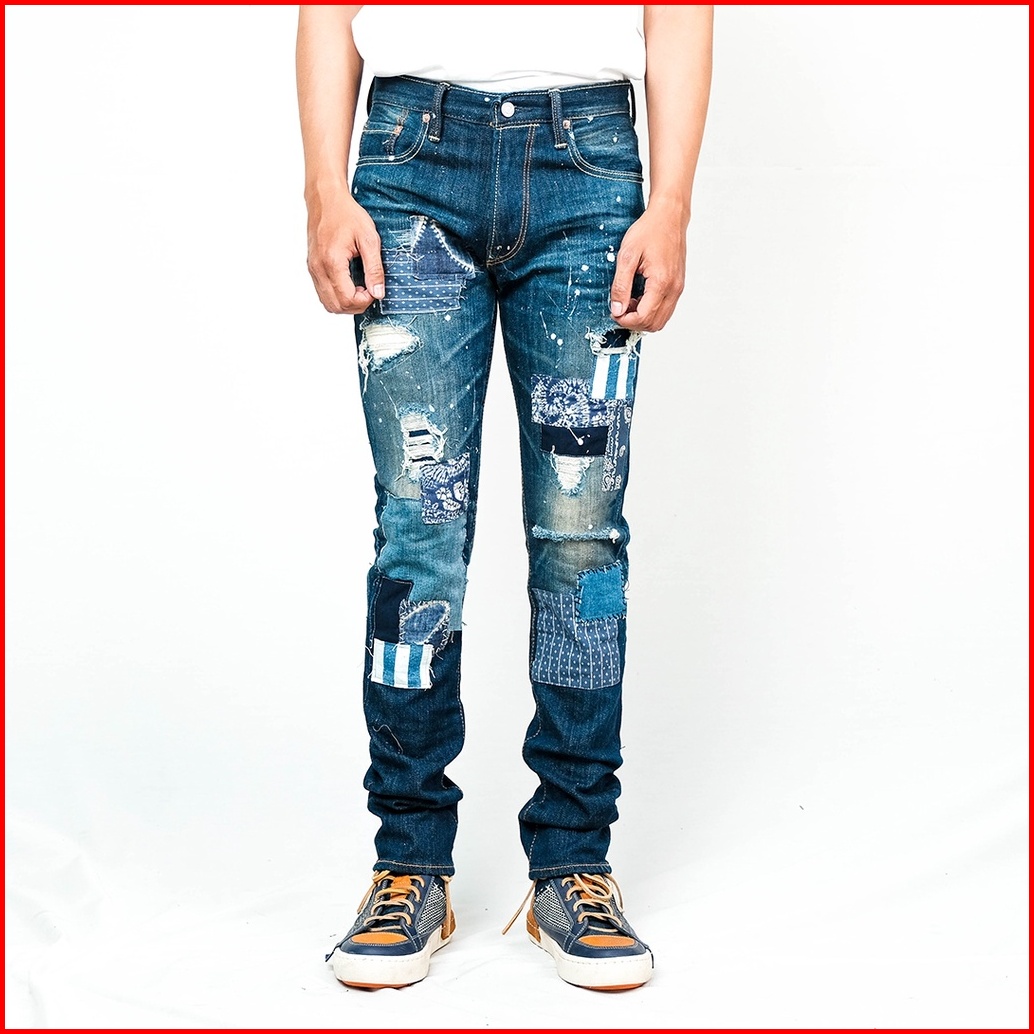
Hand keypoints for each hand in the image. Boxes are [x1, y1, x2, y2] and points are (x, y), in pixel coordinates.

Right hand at [305, 187, 384, 313]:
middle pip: (336, 306)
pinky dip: (337, 295)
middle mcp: (318, 268)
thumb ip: (374, 268)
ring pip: (327, 303)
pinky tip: (350, 284)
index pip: (347, 299)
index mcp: (332, 262)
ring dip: (346, 303)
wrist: (325, 199)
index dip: (365, 301)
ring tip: (360, 288)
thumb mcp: (369, 239)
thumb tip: (378, 292)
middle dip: (356, 305)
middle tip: (369, 291)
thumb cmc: (346, 214)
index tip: (374, 289)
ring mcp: (313, 269)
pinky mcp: (312, 267)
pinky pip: (323, 293)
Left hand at [609, 202, 687, 332]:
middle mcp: (674, 289)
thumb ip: (621, 285)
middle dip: (634, 322)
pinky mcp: (678, 286)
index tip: (614, 310)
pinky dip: (651, 310)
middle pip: (653, 324)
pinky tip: (639, 297)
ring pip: (661, 320)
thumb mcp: (627, 256)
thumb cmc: (649, 231)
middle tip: (620, 308)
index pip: (643, 318)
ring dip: (643, 317)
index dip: (625, 320)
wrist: (669, 217)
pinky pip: (665, 309)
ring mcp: (678, 288)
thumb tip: (616, 309)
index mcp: (661, 283)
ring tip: (629, 301)